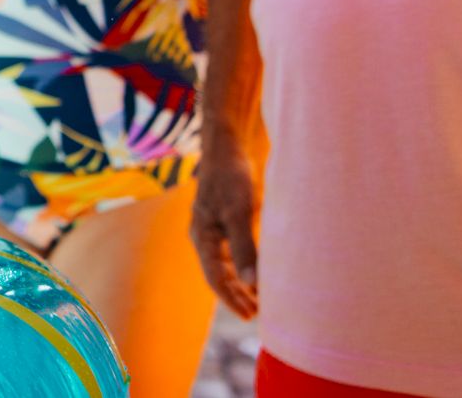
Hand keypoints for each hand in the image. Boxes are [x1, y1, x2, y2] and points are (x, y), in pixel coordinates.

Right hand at [189, 142, 259, 318]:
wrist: (226, 145)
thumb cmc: (230, 176)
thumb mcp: (238, 212)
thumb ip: (244, 248)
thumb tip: (252, 283)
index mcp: (202, 236)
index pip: (215, 278)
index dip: (232, 298)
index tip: (250, 315)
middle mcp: (205, 236)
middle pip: (219, 274)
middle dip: (236, 295)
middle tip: (256, 315)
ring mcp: (214, 227)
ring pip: (226, 264)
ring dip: (240, 282)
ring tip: (259, 299)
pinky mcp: (226, 219)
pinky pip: (232, 250)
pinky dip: (244, 265)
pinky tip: (259, 269)